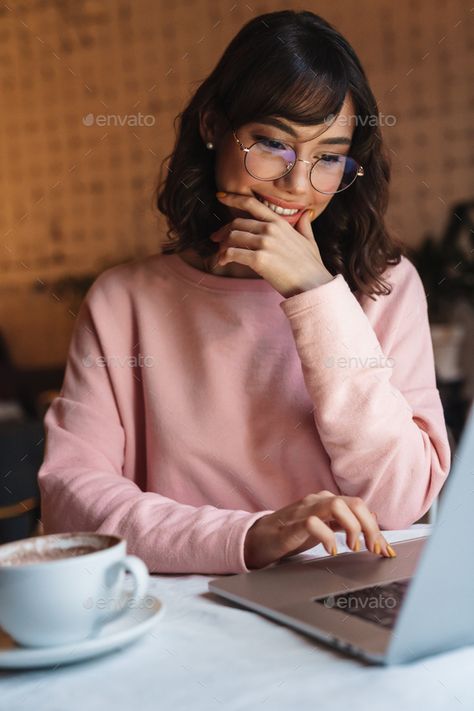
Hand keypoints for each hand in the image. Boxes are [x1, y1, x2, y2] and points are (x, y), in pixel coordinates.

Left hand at [210, 192, 333, 296]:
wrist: (314, 285)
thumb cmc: (312, 266)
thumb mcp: (310, 241)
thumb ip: (304, 226)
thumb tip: (306, 214)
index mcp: (280, 223)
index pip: (252, 204)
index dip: (233, 198)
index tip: (220, 196)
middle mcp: (271, 229)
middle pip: (237, 223)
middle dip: (223, 232)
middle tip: (216, 240)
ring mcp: (265, 243)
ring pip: (232, 237)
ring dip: (222, 247)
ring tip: (221, 256)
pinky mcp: (259, 259)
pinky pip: (233, 253)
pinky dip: (224, 257)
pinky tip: (223, 262)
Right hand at [243, 491, 396, 569]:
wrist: (259, 538)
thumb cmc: (292, 532)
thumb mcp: (325, 527)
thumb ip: (346, 523)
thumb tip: (373, 519)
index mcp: (328, 501)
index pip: (360, 507)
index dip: (376, 528)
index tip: (384, 550)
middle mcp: (318, 501)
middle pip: (354, 503)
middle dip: (369, 527)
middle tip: (373, 549)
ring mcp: (305, 510)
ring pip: (337, 505)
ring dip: (352, 528)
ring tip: (353, 548)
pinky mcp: (292, 524)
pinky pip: (313, 523)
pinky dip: (327, 537)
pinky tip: (331, 551)